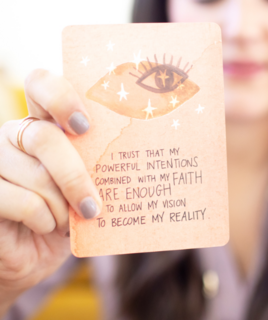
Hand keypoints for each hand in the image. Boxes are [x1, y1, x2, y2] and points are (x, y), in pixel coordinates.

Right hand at [0, 69, 101, 307]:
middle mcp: (15, 135)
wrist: (35, 254)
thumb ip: (97, 165)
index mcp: (44, 124)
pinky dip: (41, 219)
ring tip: (66, 221)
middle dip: (74, 177)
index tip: (84, 126)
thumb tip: (132, 157)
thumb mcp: (87, 186)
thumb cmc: (68, 215)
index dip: (60, 97)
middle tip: (92, 206)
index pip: (40, 84)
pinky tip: (43, 226)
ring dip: (60, 207)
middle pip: (44, 138)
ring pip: (35, 175)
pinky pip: (19, 200)